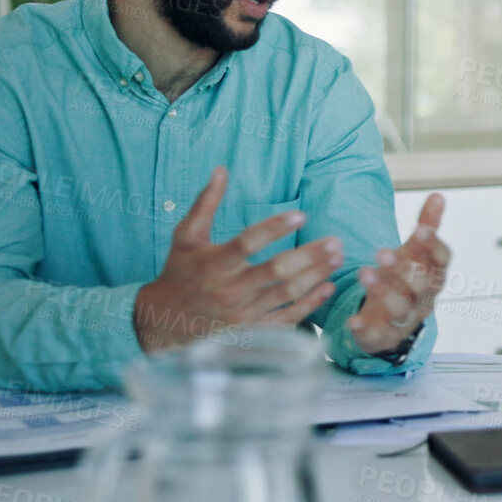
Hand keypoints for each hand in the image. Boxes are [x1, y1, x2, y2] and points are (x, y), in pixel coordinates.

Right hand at [135, 167, 343, 352]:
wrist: (163, 323)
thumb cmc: (179, 273)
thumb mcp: (186, 237)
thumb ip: (205, 204)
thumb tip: (221, 169)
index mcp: (214, 264)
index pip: (248, 242)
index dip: (274, 228)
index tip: (301, 215)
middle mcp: (230, 290)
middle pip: (277, 271)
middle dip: (309, 255)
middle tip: (335, 241)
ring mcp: (242, 314)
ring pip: (287, 294)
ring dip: (316, 275)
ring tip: (338, 257)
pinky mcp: (251, 332)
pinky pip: (286, 318)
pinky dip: (310, 304)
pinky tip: (328, 286)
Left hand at [347, 193, 450, 355]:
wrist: (393, 322)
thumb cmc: (406, 281)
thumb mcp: (414, 253)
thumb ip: (427, 226)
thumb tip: (438, 194)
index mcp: (434, 276)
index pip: (442, 261)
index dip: (433, 246)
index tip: (419, 229)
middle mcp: (424, 300)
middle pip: (421, 287)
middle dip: (403, 270)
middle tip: (381, 252)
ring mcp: (404, 321)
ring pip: (400, 310)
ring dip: (383, 293)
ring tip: (364, 272)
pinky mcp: (383, 337)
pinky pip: (376, 336)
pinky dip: (365, 329)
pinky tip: (353, 319)